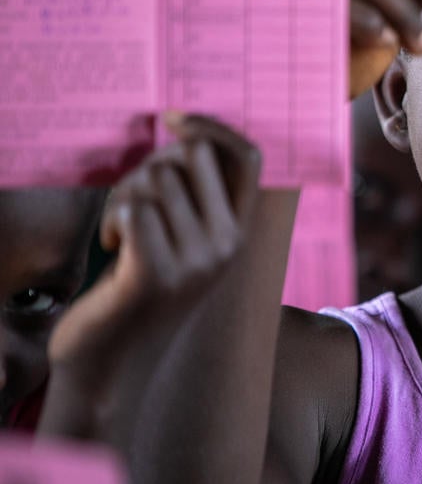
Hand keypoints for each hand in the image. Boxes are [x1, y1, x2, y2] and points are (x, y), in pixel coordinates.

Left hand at [46, 114, 261, 379]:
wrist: (114, 364)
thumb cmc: (139, 292)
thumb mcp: (184, 242)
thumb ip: (196, 198)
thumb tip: (187, 136)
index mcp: (240, 232)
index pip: (249, 158)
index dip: (212, 126)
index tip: (173, 119)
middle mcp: (228, 245)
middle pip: (190, 158)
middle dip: (150, 163)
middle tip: (132, 199)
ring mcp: (196, 262)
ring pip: (155, 181)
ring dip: (123, 195)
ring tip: (120, 229)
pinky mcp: (156, 274)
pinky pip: (133, 209)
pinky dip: (112, 218)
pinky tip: (112, 245)